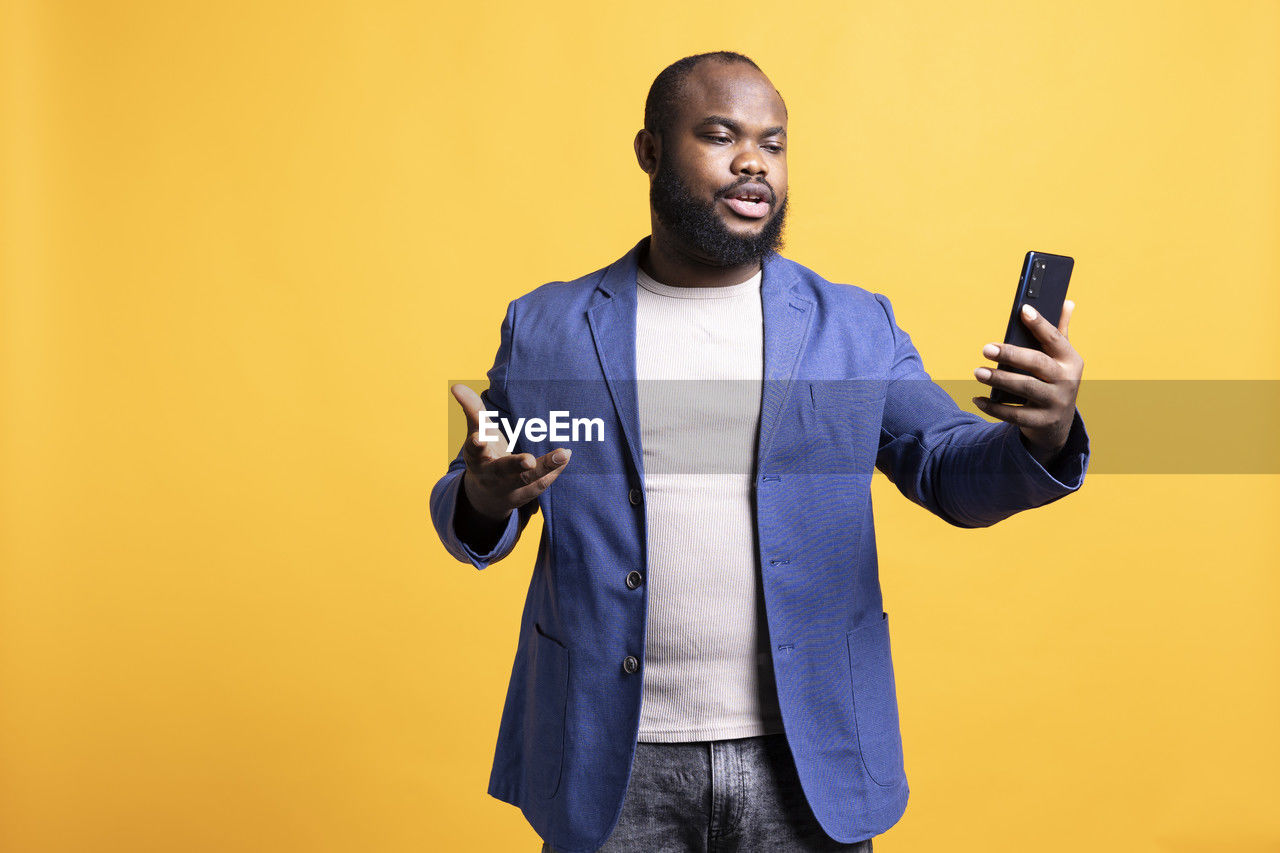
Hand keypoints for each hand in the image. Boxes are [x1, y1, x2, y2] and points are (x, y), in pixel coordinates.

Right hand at [451, 383, 570, 521]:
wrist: (487, 495)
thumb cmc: (484, 454)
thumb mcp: (476, 432)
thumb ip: (472, 409)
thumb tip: (456, 386)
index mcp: (476, 458)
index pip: (474, 451)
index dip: (476, 445)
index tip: (479, 438)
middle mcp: (492, 475)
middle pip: (503, 470)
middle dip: (516, 465)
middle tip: (529, 461)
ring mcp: (510, 487)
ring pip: (528, 480)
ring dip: (545, 468)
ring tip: (563, 454)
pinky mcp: (526, 494)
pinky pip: (541, 483)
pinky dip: (554, 471)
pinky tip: (566, 457)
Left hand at [971, 301, 1082, 466]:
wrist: (1058, 424)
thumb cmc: (1053, 381)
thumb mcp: (1061, 360)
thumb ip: (1059, 332)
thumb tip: (1067, 302)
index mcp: (1070, 360)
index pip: (1055, 338)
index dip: (1040, 324)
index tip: (1023, 310)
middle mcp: (1066, 380)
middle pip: (1037, 363)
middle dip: (1011, 355)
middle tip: (985, 348)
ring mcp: (1055, 402)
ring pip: (1025, 388)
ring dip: (1000, 380)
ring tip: (978, 372)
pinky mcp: (1042, 422)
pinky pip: (1015, 414)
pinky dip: (994, 408)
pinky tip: (977, 399)